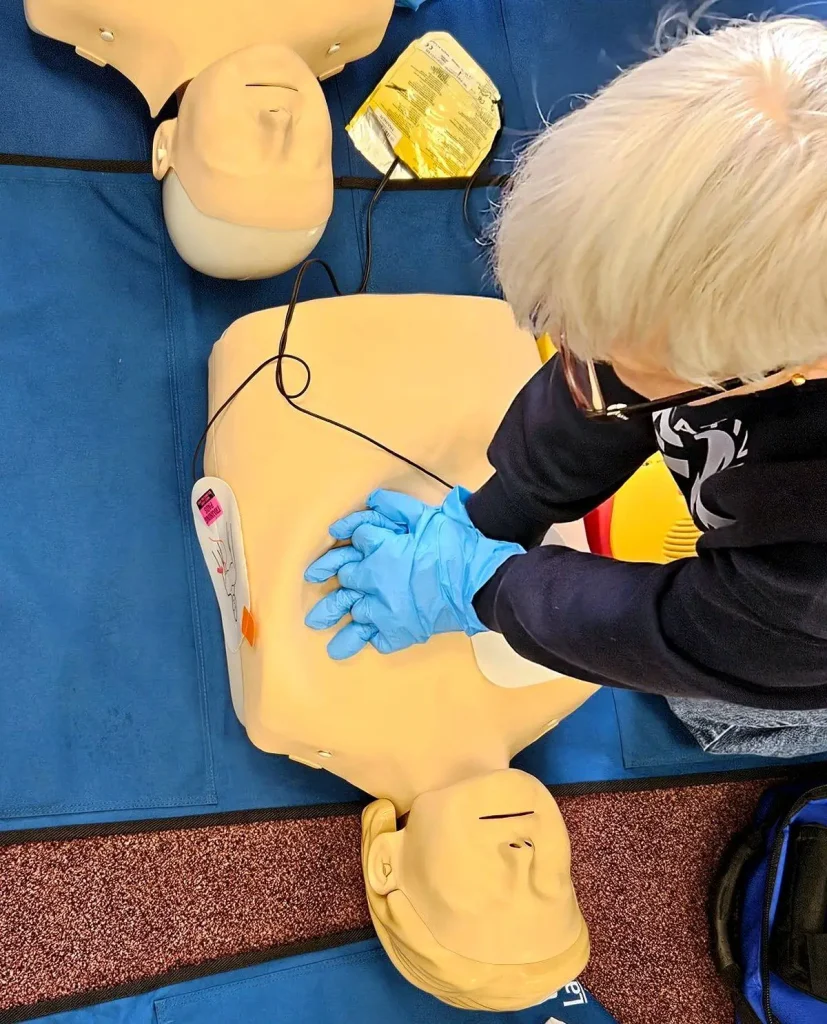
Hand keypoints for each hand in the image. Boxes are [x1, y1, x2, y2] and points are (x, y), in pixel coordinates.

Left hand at [304, 487, 523, 659]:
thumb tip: (373, 500)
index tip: (335, 545)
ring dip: (338, 622)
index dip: (348, 540)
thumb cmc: (456, 547)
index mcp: (380, 552)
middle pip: (346, 581)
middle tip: (314, 593)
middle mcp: (376, 583)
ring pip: (355, 615)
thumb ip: (396, 508)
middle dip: (333, 585)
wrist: (480, 584)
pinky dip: (374, 637)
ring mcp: (386, 611)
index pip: (355, 542)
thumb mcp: (427, 517)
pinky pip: (379, 637)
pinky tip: (368, 640)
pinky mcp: (401, 632)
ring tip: (320, 631)